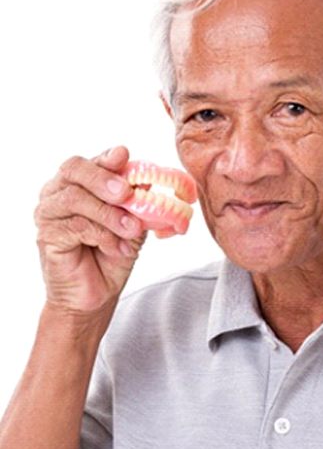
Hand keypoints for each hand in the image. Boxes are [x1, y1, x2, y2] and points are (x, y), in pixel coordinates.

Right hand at [34, 147, 146, 314]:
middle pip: (74, 169)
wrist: (98, 293)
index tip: (123, 155)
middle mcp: (59, 192)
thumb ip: (137, 201)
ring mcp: (49, 213)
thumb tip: (149, 181)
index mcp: (80, 182)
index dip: (107, 157)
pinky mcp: (47, 236)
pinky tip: (117, 248)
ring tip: (132, 230)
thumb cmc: (112, 254)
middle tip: (126, 193)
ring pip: (75, 198)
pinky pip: (76, 226)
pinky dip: (103, 235)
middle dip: (103, 178)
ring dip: (109, 213)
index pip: (90, 161)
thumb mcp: (132, 222)